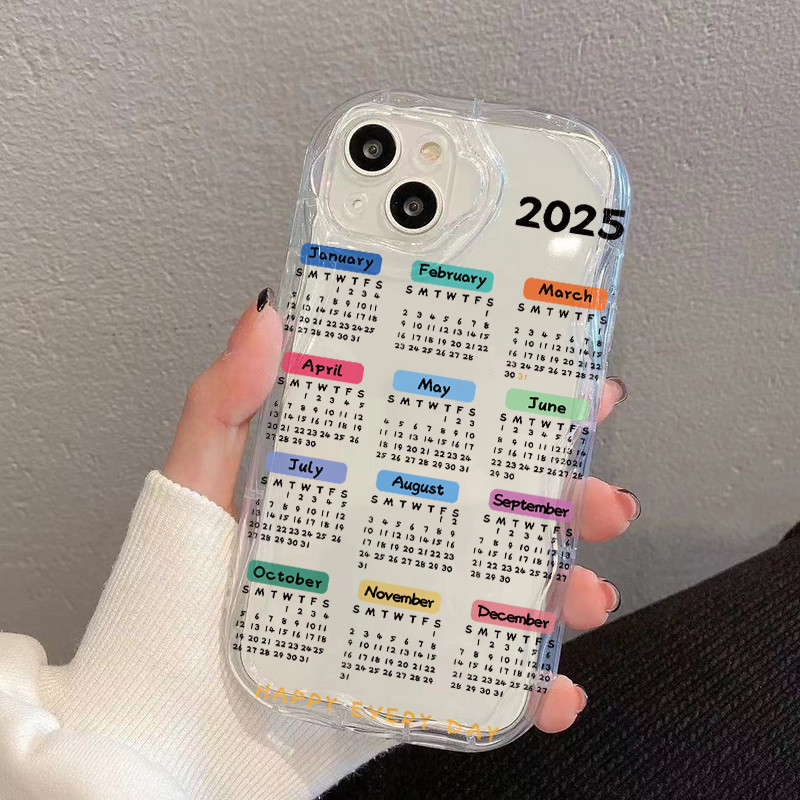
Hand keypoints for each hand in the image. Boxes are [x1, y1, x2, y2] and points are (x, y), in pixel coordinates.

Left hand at [164, 290, 638, 735]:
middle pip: (497, 511)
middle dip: (565, 502)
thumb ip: (223, 406)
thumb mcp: (196, 490)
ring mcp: (404, 612)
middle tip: (601, 498)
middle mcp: (388, 543)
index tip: (568, 386)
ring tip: (590, 594)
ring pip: (508, 591)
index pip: (445, 433)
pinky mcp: (408, 681)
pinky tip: (554, 688)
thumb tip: (266, 318)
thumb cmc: (168, 611)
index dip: (512, 409)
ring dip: (566, 591)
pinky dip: (532, 688)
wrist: (164, 739)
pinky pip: (486, 680)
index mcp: (353, 486)